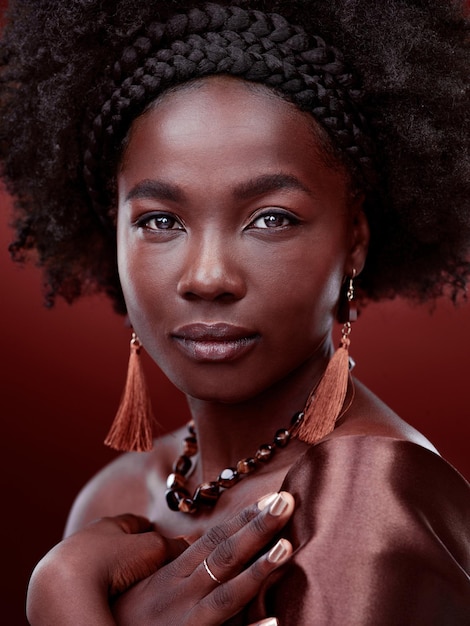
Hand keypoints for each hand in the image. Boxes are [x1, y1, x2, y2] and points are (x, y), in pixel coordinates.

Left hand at [26, 513, 186, 625]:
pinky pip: (85, 578)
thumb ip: (172, 547)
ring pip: (97, 559)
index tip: (158, 536)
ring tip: (124, 581)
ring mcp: (72, 558)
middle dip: (128, 548)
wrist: (66, 587)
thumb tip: (189, 547)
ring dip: (110, 567)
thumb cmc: (111, 561)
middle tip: (145, 562)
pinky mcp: (62, 581)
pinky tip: (104, 593)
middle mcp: (88, 536)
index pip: (133, 522)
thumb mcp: (152, 549)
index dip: (149, 529)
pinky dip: (96, 582)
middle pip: (114, 540)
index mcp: (109, 523)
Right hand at [113, 492, 293, 624]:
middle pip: (224, 555)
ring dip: (258, 570)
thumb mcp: (143, 585)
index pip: (213, 539)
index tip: (270, 496)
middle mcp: (180, 594)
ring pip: (227, 593)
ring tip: (288, 547)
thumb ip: (170, 565)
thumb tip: (192, 543)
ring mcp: (187, 624)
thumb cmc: (120, 616)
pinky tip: (275, 622)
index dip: (243, 517)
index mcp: (172, 575)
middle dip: (257, 527)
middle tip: (287, 500)